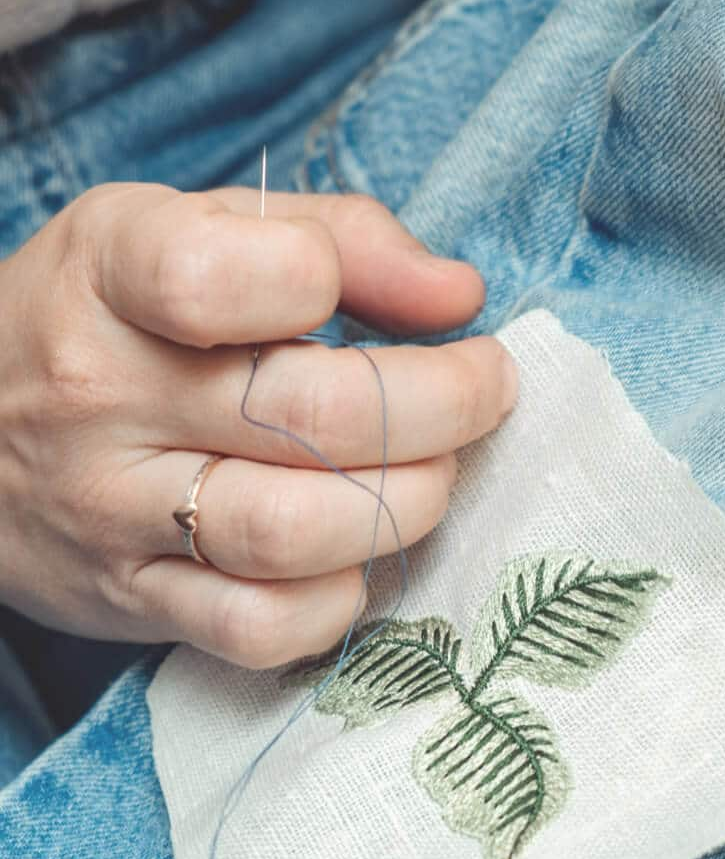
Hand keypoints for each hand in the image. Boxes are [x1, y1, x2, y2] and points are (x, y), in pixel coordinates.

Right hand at [0, 184, 515, 667]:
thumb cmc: (119, 319)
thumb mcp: (202, 229)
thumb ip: (342, 238)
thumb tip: (460, 296)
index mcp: (112, 277)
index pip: (224, 277)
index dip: (342, 282)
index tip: (418, 304)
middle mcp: (104, 399)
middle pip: (310, 419)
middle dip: (445, 407)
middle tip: (486, 391)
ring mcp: (113, 514)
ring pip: (294, 534)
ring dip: (409, 504)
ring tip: (436, 470)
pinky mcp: (136, 601)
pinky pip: (262, 629)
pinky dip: (342, 599)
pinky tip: (360, 554)